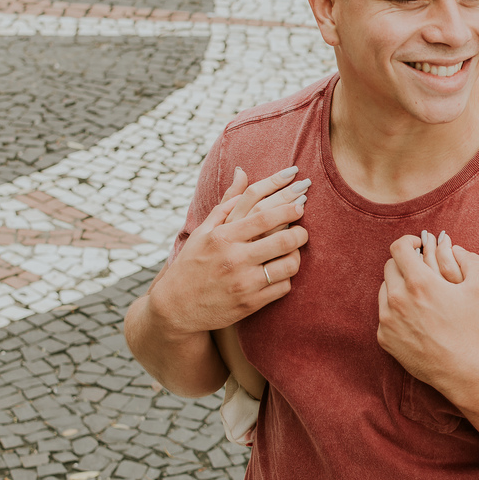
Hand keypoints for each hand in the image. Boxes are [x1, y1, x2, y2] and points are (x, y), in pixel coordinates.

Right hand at [147, 166, 308, 338]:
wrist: (176, 308)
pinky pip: (284, 287)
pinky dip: (287, 277)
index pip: (264, 216)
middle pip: (283, 239)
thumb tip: (243, 171)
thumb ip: (227, 203)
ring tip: (293, 250)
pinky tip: (282, 272)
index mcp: (222, 237)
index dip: (288, 206)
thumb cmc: (192, 263)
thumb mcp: (203, 231)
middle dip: (301, 231)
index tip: (301, 200)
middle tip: (303, 228)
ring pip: (289, 264)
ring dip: (297, 255)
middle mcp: (234, 259)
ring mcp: (244, 283)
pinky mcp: (251, 304)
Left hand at [377, 233, 478, 387]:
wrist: (461, 369)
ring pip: (385, 289)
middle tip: (422, 271)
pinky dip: (396, 310)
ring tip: (420, 296)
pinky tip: (415, 318)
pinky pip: (384, 314)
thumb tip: (455, 247)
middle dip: (405, 264)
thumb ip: (469, 260)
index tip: (418, 246)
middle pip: (390, 266)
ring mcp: (387, 318)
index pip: (399, 247)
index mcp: (419, 281)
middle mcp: (397, 297)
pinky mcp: (384, 336)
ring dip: (399, 286)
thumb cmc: (472, 329)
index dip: (409, 242)